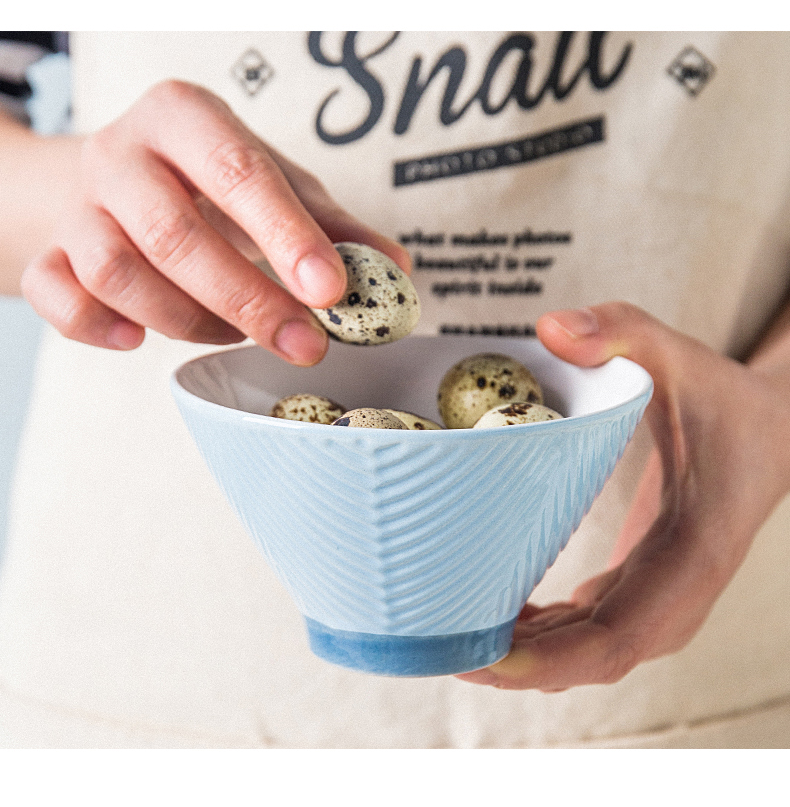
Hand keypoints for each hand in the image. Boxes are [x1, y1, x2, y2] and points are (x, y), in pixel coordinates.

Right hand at [21, 80, 409, 364]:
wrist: (111, 185)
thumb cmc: (208, 188)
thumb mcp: (277, 189)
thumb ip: (334, 228)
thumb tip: (395, 270)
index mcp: (185, 118)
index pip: (237, 171)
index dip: (286, 234)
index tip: (332, 291)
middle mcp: (123, 154)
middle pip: (175, 233)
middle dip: (248, 300)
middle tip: (306, 345)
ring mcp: (78, 206)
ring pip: (118, 273)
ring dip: (188, 321)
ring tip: (234, 333)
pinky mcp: (47, 253)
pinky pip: (56, 295)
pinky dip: (95, 325)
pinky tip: (136, 340)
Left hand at [457, 302, 789, 690]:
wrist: (768, 434)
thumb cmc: (726, 402)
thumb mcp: (681, 356)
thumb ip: (623, 331)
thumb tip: (550, 325)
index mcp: (690, 559)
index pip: (613, 641)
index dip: (542, 663)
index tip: (477, 659)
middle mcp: (675, 600)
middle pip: (584, 660)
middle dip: (511, 666)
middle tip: (431, 644)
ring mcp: (658, 602)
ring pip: (580, 654)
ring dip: (517, 656)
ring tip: (444, 633)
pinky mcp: (638, 590)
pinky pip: (583, 632)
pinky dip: (535, 635)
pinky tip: (489, 615)